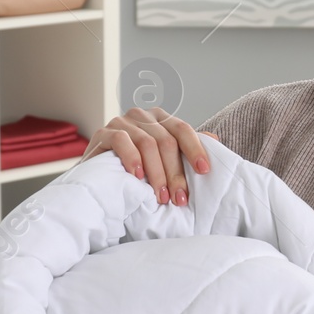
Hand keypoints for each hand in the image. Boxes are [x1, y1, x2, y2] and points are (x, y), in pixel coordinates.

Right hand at [81, 107, 218, 206]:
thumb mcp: (163, 158)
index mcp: (160, 119)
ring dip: (157, 173)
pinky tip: (138, 176)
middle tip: (179, 198)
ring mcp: (122, 122)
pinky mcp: (103, 132)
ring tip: (161, 196)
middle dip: (175, 172)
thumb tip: (216, 139)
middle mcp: (142, 116)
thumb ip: (184, 148)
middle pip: (166, 140)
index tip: (204, 171)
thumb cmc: (135, 169)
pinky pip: (121, 141)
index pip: (182, 129)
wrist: (98, 176)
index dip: (195, 149)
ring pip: (147, 143)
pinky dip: (132, 159)